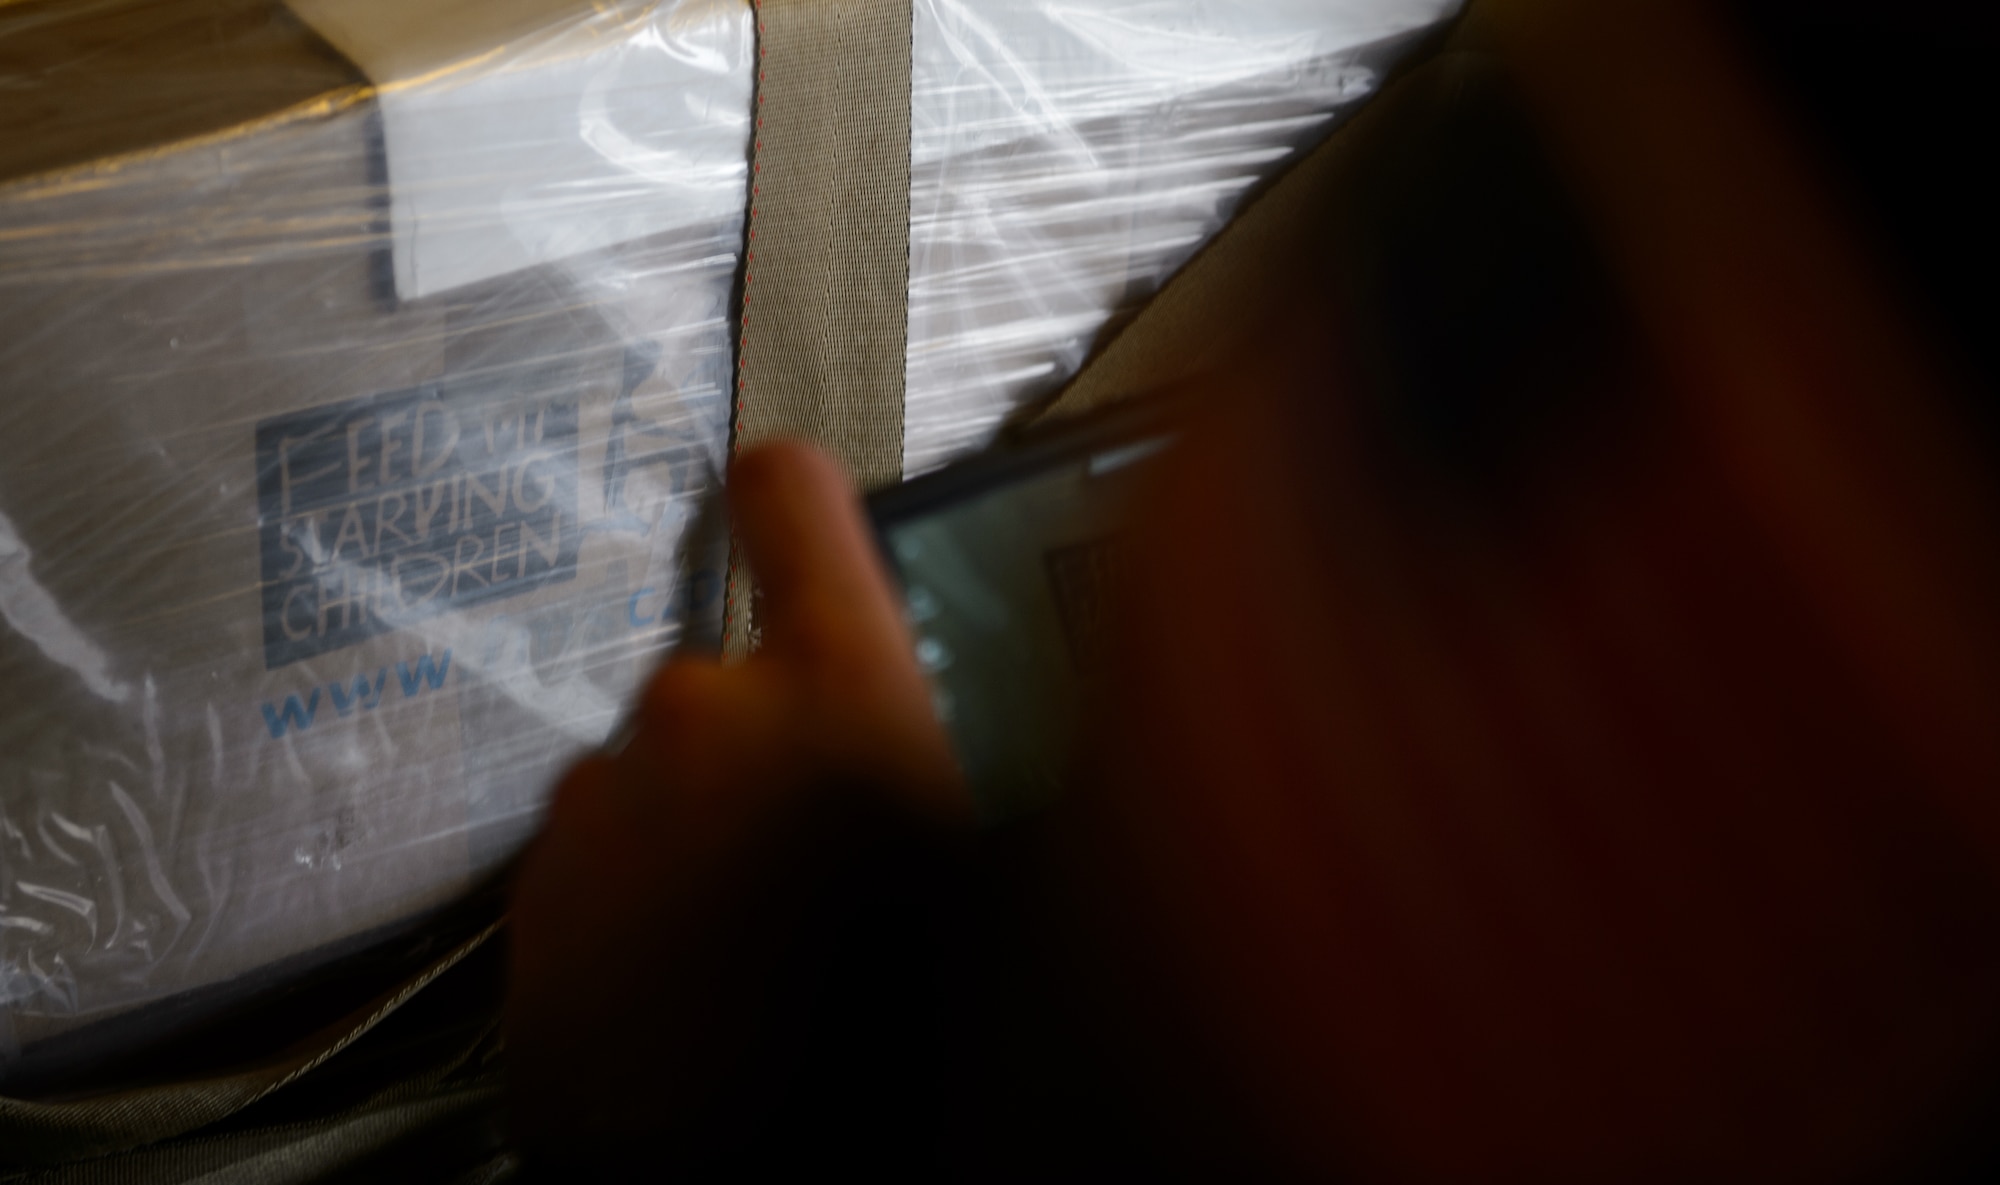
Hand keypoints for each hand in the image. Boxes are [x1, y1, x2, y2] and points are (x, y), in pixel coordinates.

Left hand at [505, 442, 964, 1163]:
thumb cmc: (877, 1044)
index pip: (791, 499)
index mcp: (837, 694)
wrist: (720, 1180)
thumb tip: (935, 721)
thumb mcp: (975, 865)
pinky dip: (634, 893)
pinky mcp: (535, 886)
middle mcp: (703, 716)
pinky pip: (598, 851)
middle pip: (729, 676)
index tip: (785, 502)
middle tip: (810, 852)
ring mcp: (603, 801)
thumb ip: (936, 756)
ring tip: (750, 937)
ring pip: (658, 774)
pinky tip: (688, 975)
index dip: (792, 501)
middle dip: (760, 746)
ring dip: (694, 826)